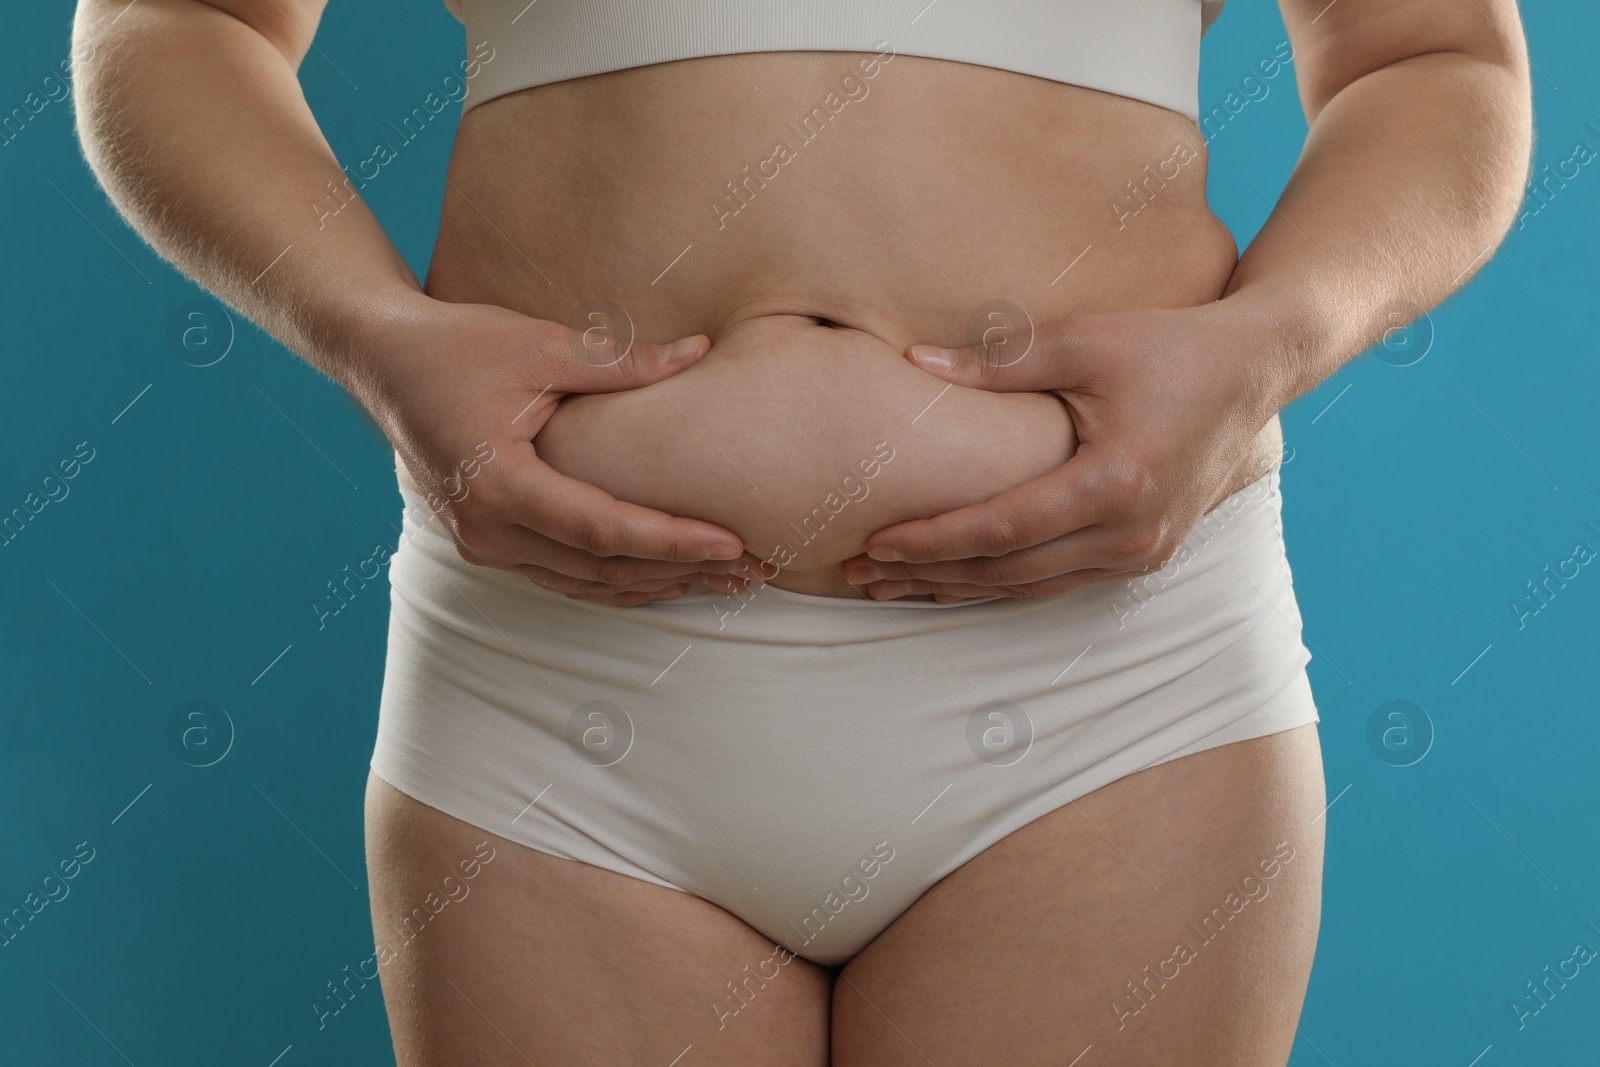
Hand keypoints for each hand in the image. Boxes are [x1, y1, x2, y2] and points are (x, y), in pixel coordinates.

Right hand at [353, 293, 763, 605]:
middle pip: (602, 569)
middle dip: (681, 570)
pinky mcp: (487, 542)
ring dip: (657, 583)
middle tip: (751, 569)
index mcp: (498, 485)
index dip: (671, 539)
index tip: (731, 541)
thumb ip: (621, 361)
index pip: (602, 528)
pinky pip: (564, 577)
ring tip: (725, 581)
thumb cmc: (456, 346)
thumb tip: (700, 353)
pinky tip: (668, 577)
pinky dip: (618, 581)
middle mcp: (487, 530)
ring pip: (586, 584)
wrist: (382, 362)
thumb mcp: (538, 344)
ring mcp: (483, 543)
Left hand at [842, 299, 1282, 600]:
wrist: (1256, 371)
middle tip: (862, 574)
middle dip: (929, 574)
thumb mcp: (1086, 340)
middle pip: (1008, 570)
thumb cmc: (1170, 346)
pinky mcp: (1146, 554)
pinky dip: (1003, 584)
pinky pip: (1059, 582)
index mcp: (1115, 482)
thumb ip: (999, 360)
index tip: (876, 541)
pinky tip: (957, 582)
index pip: (1002, 527)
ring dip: (960, 589)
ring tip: (894, 587)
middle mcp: (1130, 533)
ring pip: (1031, 587)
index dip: (933, 540)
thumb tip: (915, 363)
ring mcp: (1143, 551)